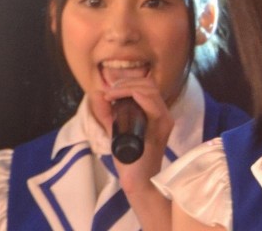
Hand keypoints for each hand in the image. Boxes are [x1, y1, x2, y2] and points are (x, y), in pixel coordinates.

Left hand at [91, 77, 173, 194]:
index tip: (110, 90)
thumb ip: (107, 113)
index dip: (128, 81)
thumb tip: (97, 92)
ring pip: (150, 90)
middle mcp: (164, 114)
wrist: (138, 181)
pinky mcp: (160, 128)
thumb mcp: (115, 130)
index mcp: (155, 113)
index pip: (147, 86)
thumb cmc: (129, 159)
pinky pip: (151, 104)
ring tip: (110, 94)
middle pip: (149, 84)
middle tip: (109, 92)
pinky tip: (116, 99)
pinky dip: (133, 95)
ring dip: (127, 87)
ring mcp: (164, 121)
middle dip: (127, 82)